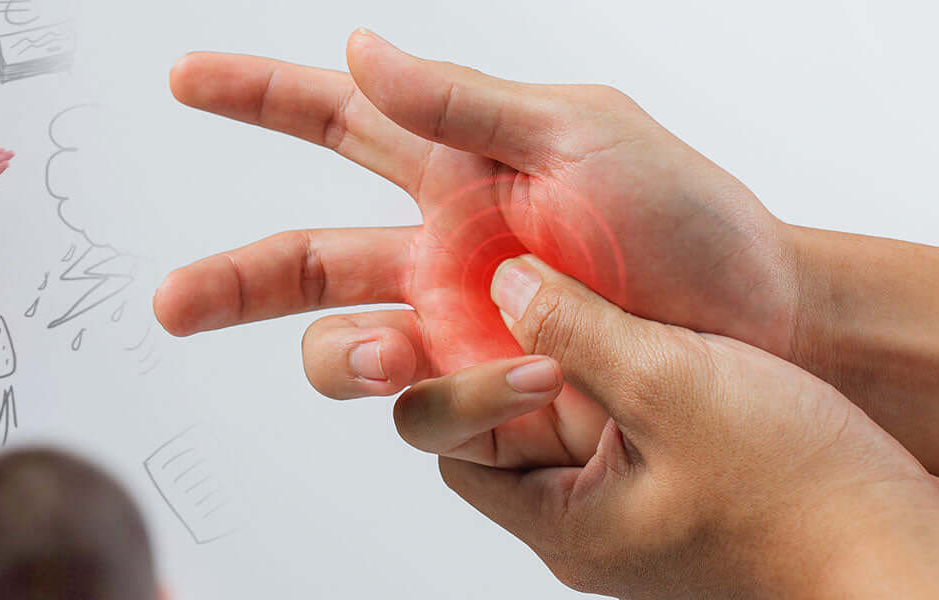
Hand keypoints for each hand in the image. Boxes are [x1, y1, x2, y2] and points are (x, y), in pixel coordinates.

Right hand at [154, 30, 805, 397]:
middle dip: (227, 284)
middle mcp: (436, 255)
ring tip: (398, 355)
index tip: (186, 77)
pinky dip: (453, 398)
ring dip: (345, 355)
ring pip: (342, 349)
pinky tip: (524, 379)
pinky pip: (420, 415)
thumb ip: (461, 102)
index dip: (257, 97)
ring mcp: (453, 333)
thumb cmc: (693, 221)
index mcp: (454, 168)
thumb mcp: (580, 134)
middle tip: (172, 303)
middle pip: (299, 261)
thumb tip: (360, 49)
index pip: (334, 120)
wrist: (767, 331)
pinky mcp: (482, 400)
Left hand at [407, 257, 938, 597]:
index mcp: (562, 519)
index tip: (530, 341)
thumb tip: (503, 280)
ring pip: (577, 405)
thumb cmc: (803, 492)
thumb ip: (577, 328)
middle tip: (548, 282)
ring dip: (586, 343)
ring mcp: (642, 499)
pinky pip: (638, 409)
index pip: (450, 439)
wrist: (912, 550)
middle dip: (519, 345)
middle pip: (506, 417)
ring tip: (615, 290)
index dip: (464, 377)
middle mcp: (589, 517)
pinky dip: (639, 357)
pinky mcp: (694, 476)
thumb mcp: (671, 385)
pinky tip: (669, 316)